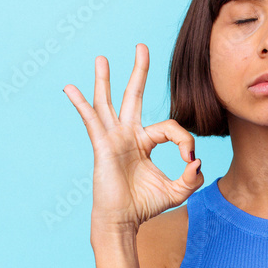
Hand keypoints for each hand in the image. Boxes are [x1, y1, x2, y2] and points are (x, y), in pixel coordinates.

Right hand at [64, 44, 202, 235]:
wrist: (123, 222)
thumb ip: (192, 177)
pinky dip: (81, 104)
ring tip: (101, 58)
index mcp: (146, 142)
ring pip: (109, 103)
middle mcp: (129, 135)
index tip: (190, 160)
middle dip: (139, 71)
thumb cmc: (146, 206)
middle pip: (135, 96)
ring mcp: (114, 139)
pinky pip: (92, 121)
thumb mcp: (178, 191)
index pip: (171, 128)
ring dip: (105, 80)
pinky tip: (70, 88)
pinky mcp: (103, 146)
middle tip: (142, 46)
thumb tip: (197, 161)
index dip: (185, 141)